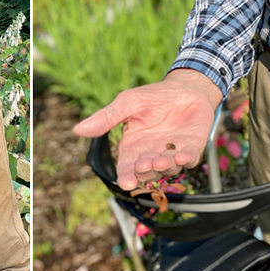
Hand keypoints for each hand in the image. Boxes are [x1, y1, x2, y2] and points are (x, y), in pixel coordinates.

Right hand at [73, 69, 222, 190]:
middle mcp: (152, 154)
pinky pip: (189, 159)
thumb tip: (77, 129)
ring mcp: (172, 153)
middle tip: (143, 165)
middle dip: (145, 172)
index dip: (126, 176)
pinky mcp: (192, 149)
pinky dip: (185, 160)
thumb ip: (106, 118)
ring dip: (164, 167)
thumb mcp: (127, 104)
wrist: (184, 88)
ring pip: (168, 169)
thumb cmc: (153, 97)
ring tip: (160, 160)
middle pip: (147, 172)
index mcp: (133, 147)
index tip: (126, 182)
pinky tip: (181, 157)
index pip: (127, 167)